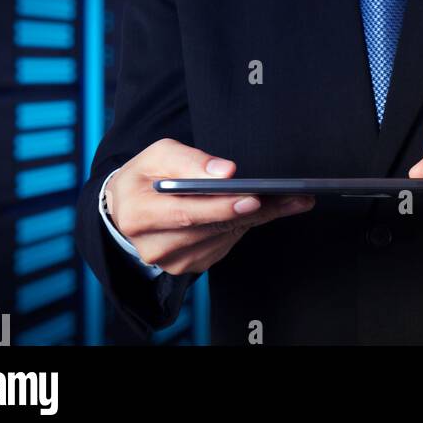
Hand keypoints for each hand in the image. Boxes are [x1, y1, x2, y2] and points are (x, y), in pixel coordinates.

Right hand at [104, 138, 314, 274]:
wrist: (129, 206)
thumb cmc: (146, 176)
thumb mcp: (159, 156)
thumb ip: (191, 161)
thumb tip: (227, 173)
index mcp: (138, 215)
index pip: (186, 213)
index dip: (222, 207)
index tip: (254, 198)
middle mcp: (154, 246)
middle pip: (212, 227)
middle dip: (256, 210)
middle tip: (293, 196)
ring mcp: (173, 261)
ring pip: (225, 236)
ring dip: (258, 217)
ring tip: (290, 199)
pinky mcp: (190, 266)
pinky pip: (226, 244)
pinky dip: (245, 225)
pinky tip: (262, 209)